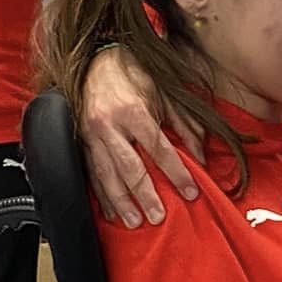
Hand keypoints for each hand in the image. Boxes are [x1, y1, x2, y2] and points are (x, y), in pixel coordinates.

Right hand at [80, 45, 204, 226]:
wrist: (97, 60)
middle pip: (130, 168)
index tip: (190, 191)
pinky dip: (101, 195)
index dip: (176, 172)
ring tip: (134, 221)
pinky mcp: (80, 141)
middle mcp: (109, 124)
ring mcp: (91, 134)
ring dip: (121, 202)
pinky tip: (110, 211)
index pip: (159, 149)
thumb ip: (185, 125)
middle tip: (158, 217)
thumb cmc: (133, 75)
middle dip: (146, 196)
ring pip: (107, 175)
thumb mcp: (164, 94)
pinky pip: (91, 172)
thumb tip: (201, 155)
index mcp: (133, 111)